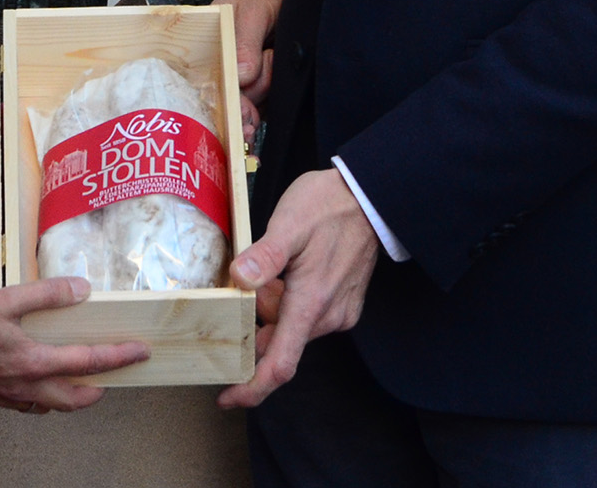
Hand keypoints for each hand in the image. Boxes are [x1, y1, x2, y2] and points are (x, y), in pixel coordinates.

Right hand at [0, 278, 149, 412]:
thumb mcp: (8, 297)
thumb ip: (48, 293)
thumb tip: (82, 288)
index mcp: (35, 360)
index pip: (88, 361)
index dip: (118, 356)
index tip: (140, 351)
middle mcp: (27, 385)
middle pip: (73, 398)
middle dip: (97, 390)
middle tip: (112, 378)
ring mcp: (10, 395)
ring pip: (50, 405)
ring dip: (70, 396)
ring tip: (79, 379)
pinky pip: (28, 404)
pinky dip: (43, 396)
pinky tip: (40, 380)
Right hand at [214, 0, 286, 137]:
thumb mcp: (252, 10)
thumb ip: (244, 44)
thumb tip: (240, 78)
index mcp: (209, 48)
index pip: (211, 87)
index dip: (228, 105)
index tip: (245, 115)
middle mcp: (222, 65)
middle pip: (235, 100)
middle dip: (255, 91)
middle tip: (268, 57)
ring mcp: (243, 74)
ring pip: (254, 102)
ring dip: (269, 85)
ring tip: (272, 48)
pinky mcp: (261, 79)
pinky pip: (267, 99)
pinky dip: (276, 91)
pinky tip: (276, 63)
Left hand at [216, 167, 378, 409]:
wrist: (369, 198)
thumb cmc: (328, 206)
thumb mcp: (289, 223)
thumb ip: (265, 255)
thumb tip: (238, 279)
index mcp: (312, 303)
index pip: (280, 364)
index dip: (252, 388)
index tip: (227, 398)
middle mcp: (328, 317)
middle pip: (281, 344)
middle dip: (254, 332)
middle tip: (230, 306)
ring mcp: (339, 311)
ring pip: (292, 327)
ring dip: (271, 311)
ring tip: (261, 272)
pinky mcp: (343, 302)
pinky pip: (307, 315)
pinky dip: (287, 303)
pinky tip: (282, 273)